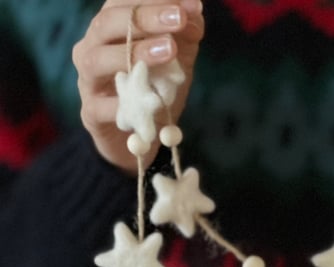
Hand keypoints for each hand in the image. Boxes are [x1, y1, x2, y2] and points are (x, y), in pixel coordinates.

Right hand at [72, 0, 204, 173]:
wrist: (141, 136)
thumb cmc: (155, 91)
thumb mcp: (177, 61)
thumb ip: (184, 37)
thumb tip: (195, 12)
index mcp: (110, 28)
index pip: (124, 1)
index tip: (190, 5)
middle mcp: (92, 47)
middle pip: (109, 22)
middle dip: (146, 17)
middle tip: (180, 19)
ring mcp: (88, 81)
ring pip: (98, 59)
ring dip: (135, 52)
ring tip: (170, 50)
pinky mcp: (90, 113)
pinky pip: (103, 106)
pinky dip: (125, 102)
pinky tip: (149, 101)